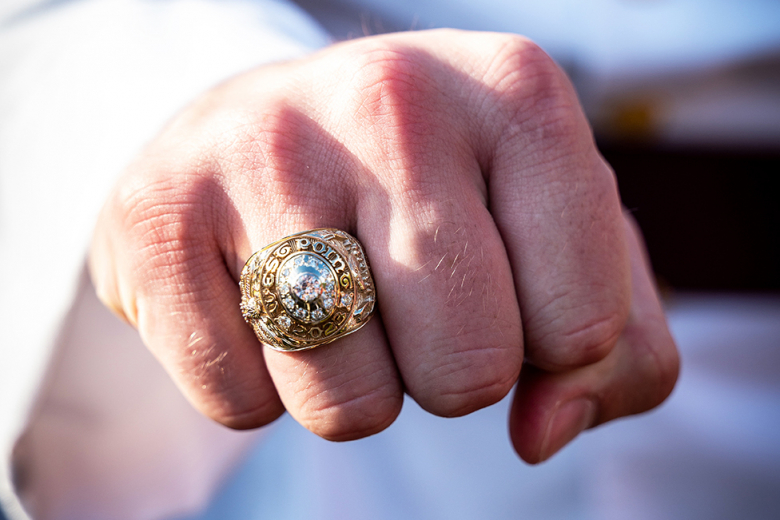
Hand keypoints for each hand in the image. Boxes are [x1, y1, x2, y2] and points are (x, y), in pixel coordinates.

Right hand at [89, 29, 678, 461]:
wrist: (267, 126)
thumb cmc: (434, 190)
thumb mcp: (555, 237)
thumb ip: (617, 347)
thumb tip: (541, 431)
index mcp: (517, 93)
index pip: (583, 326)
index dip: (551, 345)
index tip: (506, 294)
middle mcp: (390, 96)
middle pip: (467, 371)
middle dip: (447, 370)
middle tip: (407, 299)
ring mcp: (261, 148)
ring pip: (349, 403)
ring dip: (354, 384)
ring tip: (331, 295)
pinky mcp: (155, 214)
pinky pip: (239, 405)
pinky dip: (260, 386)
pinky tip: (253, 300)